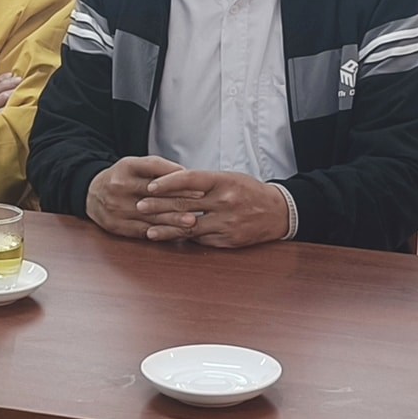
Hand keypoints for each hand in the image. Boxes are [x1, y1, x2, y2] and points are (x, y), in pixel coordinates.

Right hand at [85, 156, 195, 237]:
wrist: (91, 194)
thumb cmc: (122, 178)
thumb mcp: (136, 165)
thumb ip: (160, 168)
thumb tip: (187, 175)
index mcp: (127, 167)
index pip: (155, 171)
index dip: (178, 180)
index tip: (198, 187)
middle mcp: (119, 186)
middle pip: (154, 195)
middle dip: (179, 201)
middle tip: (200, 205)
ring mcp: (116, 207)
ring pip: (149, 215)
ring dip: (173, 220)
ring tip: (192, 222)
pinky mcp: (116, 225)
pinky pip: (142, 230)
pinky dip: (160, 232)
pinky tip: (175, 234)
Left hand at [134, 170, 290, 248]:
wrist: (278, 212)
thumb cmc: (249, 191)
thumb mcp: (229, 178)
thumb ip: (204, 182)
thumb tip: (174, 183)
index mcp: (223, 181)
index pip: (189, 179)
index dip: (167, 183)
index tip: (150, 186)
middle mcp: (224, 201)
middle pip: (185, 204)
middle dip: (159, 206)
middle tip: (139, 206)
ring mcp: (226, 223)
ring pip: (189, 227)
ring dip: (166, 229)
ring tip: (148, 230)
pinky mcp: (228, 240)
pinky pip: (201, 240)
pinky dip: (185, 238)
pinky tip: (172, 238)